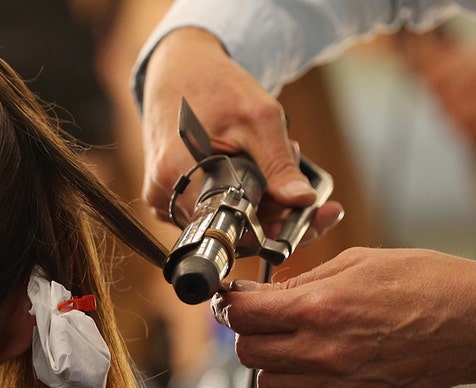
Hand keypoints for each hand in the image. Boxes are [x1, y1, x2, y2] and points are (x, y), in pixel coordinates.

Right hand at [140, 27, 342, 239]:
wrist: (179, 68)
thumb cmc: (216, 86)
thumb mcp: (259, 118)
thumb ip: (279, 165)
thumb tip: (302, 202)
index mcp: (178, 178)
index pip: (234, 229)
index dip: (277, 227)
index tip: (313, 214)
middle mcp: (164, 197)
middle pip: (232, 230)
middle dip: (273, 209)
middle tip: (298, 174)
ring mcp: (163, 200)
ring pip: (226, 221)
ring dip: (259, 200)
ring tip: (270, 155)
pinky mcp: (169, 197)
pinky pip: (213, 210)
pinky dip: (241, 195)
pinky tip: (253, 163)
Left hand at [211, 247, 475, 387]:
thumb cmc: (424, 283)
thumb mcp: (356, 262)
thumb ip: (303, 283)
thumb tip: (263, 294)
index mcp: (319, 308)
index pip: (242, 315)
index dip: (229, 304)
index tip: (233, 299)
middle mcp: (322, 351)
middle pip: (248, 352)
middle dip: (250, 332)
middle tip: (266, 318)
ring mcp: (338, 385)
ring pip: (269, 385)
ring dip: (274, 363)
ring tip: (296, 343)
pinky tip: (318, 369)